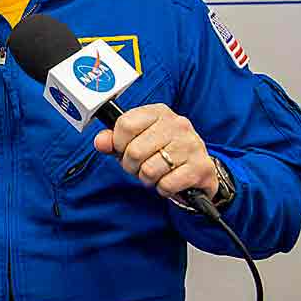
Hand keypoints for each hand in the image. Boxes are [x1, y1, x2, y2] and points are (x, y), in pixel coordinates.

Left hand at [93, 103, 217, 200]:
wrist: (198, 170)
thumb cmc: (162, 152)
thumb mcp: (136, 141)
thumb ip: (114, 140)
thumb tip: (100, 142)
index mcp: (158, 112)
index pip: (125, 124)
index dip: (118, 143)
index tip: (124, 149)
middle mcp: (177, 124)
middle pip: (134, 151)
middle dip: (131, 166)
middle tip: (140, 166)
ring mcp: (191, 145)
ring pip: (149, 170)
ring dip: (147, 179)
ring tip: (155, 173)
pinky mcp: (200, 167)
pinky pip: (166, 184)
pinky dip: (163, 188)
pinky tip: (170, 180)